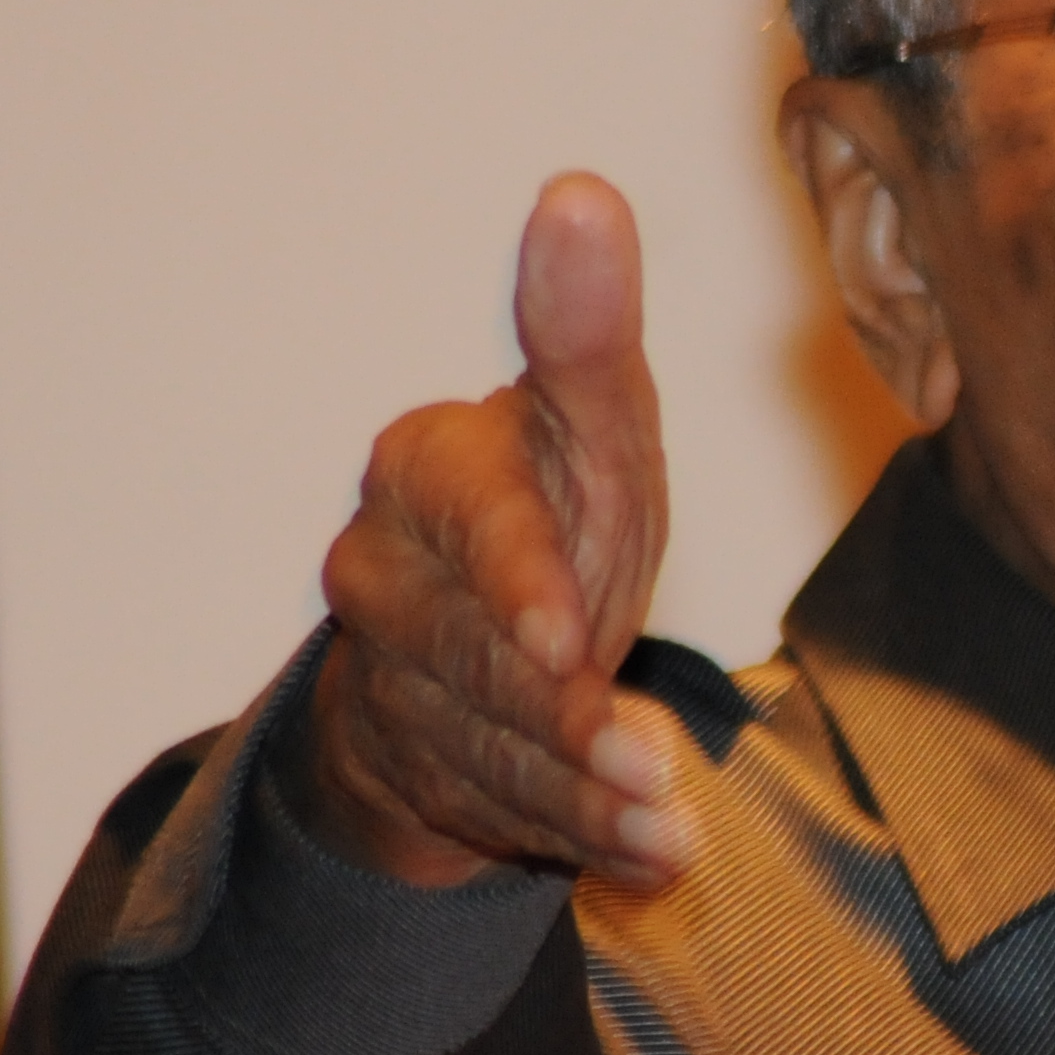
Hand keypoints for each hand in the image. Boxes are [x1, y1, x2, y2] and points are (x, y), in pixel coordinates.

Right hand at [306, 173, 687, 888]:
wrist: (489, 635)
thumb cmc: (555, 501)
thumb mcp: (590, 421)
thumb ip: (586, 333)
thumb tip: (582, 194)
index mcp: (426, 467)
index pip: (464, 514)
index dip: (515, 577)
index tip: (567, 630)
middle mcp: (384, 574)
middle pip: (471, 655)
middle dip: (563, 714)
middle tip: (651, 761)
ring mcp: (390, 682)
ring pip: (483, 748)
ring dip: (582, 796)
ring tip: (671, 828)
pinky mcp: (418, 770)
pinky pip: (494, 815)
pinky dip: (582, 845)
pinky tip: (655, 860)